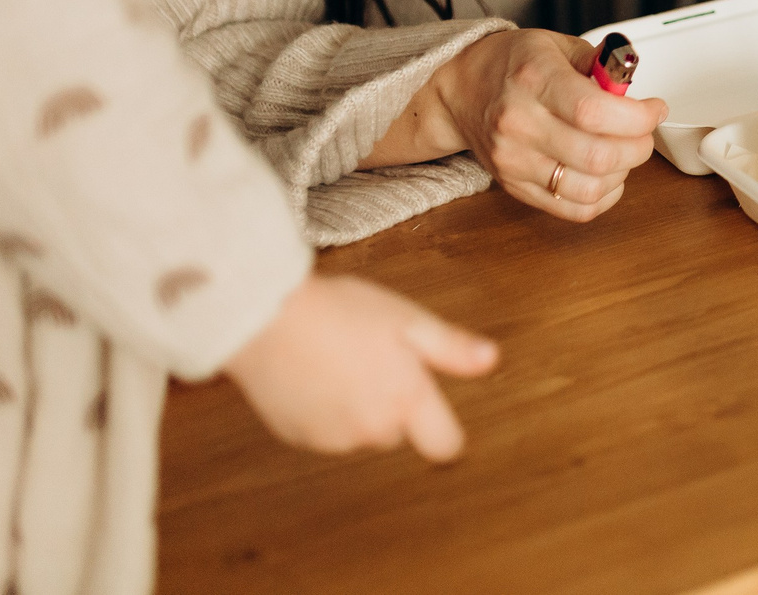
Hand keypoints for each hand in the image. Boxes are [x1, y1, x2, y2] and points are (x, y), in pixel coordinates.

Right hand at [224, 273, 497, 461]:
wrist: (265, 318)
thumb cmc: (340, 311)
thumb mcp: (407, 320)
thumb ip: (452, 348)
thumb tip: (491, 361)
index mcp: (405, 401)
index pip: (444, 446)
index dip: (445, 432)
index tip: (437, 414)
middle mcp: (371, 430)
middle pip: (398, 432)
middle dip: (394, 403)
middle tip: (374, 357)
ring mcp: (332, 439)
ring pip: (360, 431)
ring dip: (358, 407)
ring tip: (340, 359)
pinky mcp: (297, 438)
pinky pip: (325, 430)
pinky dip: (325, 410)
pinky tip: (314, 372)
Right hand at [431, 30, 667, 222]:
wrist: (460, 91)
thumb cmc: (510, 64)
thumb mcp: (555, 43)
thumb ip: (599, 62)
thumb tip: (634, 83)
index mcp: (534, 80)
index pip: (594, 112)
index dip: (637, 117)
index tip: (654, 110)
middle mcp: (520, 124)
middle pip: (597, 155)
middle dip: (638, 146)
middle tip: (644, 132)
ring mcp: (515, 161)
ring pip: (588, 189)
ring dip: (623, 173)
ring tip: (624, 151)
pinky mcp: (515, 187)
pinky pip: (573, 209)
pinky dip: (604, 198)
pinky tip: (609, 176)